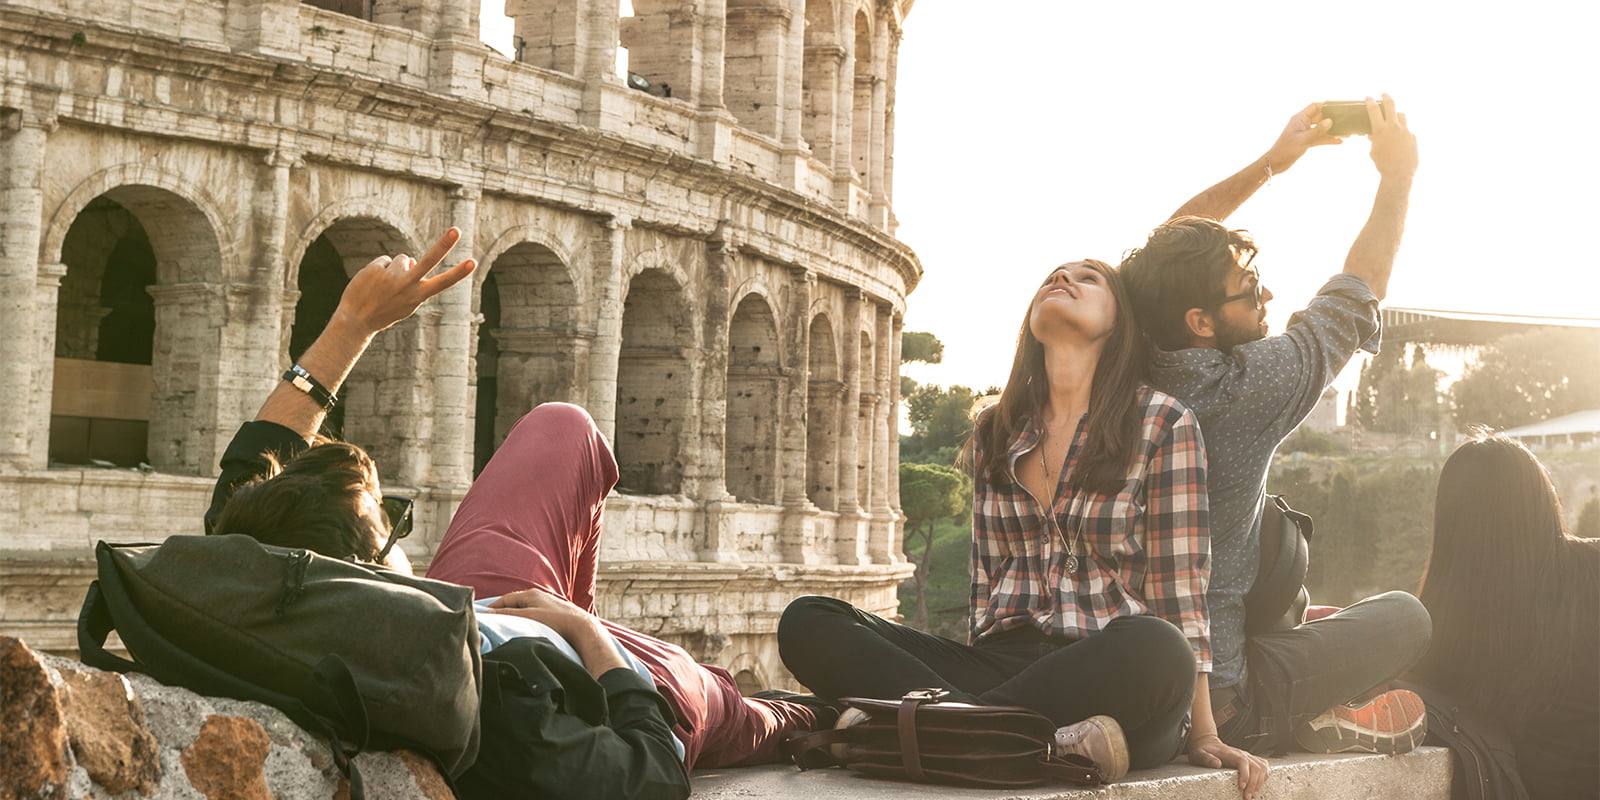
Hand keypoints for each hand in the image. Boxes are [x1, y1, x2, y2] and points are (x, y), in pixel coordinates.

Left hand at [332, 227, 476, 336]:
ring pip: (401, 259)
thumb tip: (409, 257)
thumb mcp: (405, 302)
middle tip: (457, 230)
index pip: (443, 282)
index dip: (459, 272)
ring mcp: (392, 276)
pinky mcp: (376, 269)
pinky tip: (371, 284)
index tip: (473, 262)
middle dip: (444, 244)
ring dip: (394, 268)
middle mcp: (407, 285)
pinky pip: (383, 261)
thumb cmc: (385, 310)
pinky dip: (378, 270)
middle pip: (429, 260)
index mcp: (418, 296)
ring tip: (383, 286)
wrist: (356, 320)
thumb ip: (412, 281)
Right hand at [487, 589, 595, 639]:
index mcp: (531, 594)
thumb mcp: (529, 617)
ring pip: (523, 610)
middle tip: (490, 624)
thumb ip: (508, 614)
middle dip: (502, 612)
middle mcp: (538, 596)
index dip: (492, 608)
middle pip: (513, 604)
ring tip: (504, 628)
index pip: (505, 599)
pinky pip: (532, 616)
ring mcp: (546, 605)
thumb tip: (489, 612)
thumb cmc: (556, 621)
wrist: (582, 629)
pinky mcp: (553, 615)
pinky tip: (523, 630)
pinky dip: (524, 621)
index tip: (482, 618)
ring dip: (513, 618)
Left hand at [1188, 733, 1268, 799]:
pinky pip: (1263, 766)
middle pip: (1255, 766)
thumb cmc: (1203, 750)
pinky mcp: (1250, 759)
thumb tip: (1217, 763)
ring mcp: (1247, 756)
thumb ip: (1206, 758)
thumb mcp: (1199, 754)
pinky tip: (1259, 784)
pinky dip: (1264, 776)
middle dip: (1253, 784)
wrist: (1207, 743)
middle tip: (1247, 797)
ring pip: (1262, 767)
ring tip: (1252, 794)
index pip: (1243, 761)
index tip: (1242, 787)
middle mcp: (1241, 753)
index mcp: (1230, 752)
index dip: (1245, 774)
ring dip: (1260, 782)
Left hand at [1263, 102, 1342, 172]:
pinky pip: (1319, 138)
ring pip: (1321, 129)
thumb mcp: (1304, 139)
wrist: (1275, 163)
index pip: (1315, 107)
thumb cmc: (1286, 149)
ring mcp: (1304, 132)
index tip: (1339, 107)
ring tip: (1346, 133)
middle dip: (1333, 119)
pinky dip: (1328, 139)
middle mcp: (1303, 124)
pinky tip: (1338, 141)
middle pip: (1320, 117)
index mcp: (1300, 118)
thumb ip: (1318, 130)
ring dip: (1332, 131)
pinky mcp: (1305, 141)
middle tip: (1347, 120)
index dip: (1326, 105)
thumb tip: (1330, 121)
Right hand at [1365, 94, 1417, 179]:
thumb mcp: (1373, 151)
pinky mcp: (1413, 136)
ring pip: (1401, 115)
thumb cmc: (1383, 164)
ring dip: (1396, 115)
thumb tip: (1373, 135)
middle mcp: (1394, 127)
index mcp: (1380, 130)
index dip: (1370, 102)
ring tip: (1393, 118)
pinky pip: (1406, 130)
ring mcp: (1405, 130)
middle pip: (1391, 105)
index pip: (1374, 110)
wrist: (1399, 173)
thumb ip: (1374, 140)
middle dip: (1386, 97)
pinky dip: (1401, 132)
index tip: (1368, 98)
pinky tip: (1399, 142)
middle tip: (1384, 94)